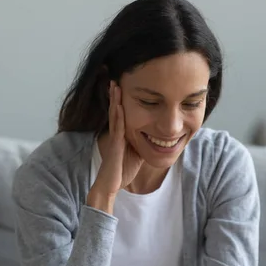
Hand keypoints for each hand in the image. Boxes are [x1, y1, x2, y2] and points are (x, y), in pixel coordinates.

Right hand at [88, 81, 143, 211]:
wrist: (111, 185)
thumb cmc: (122, 171)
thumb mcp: (137, 153)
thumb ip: (142, 143)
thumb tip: (154, 138)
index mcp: (121, 135)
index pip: (122, 114)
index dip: (121, 101)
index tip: (122, 87)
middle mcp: (116, 134)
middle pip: (116, 110)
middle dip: (115, 95)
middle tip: (115, 80)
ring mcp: (114, 138)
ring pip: (115, 116)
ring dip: (115, 100)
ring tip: (114, 85)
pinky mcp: (115, 145)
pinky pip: (118, 128)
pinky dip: (118, 116)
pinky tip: (119, 105)